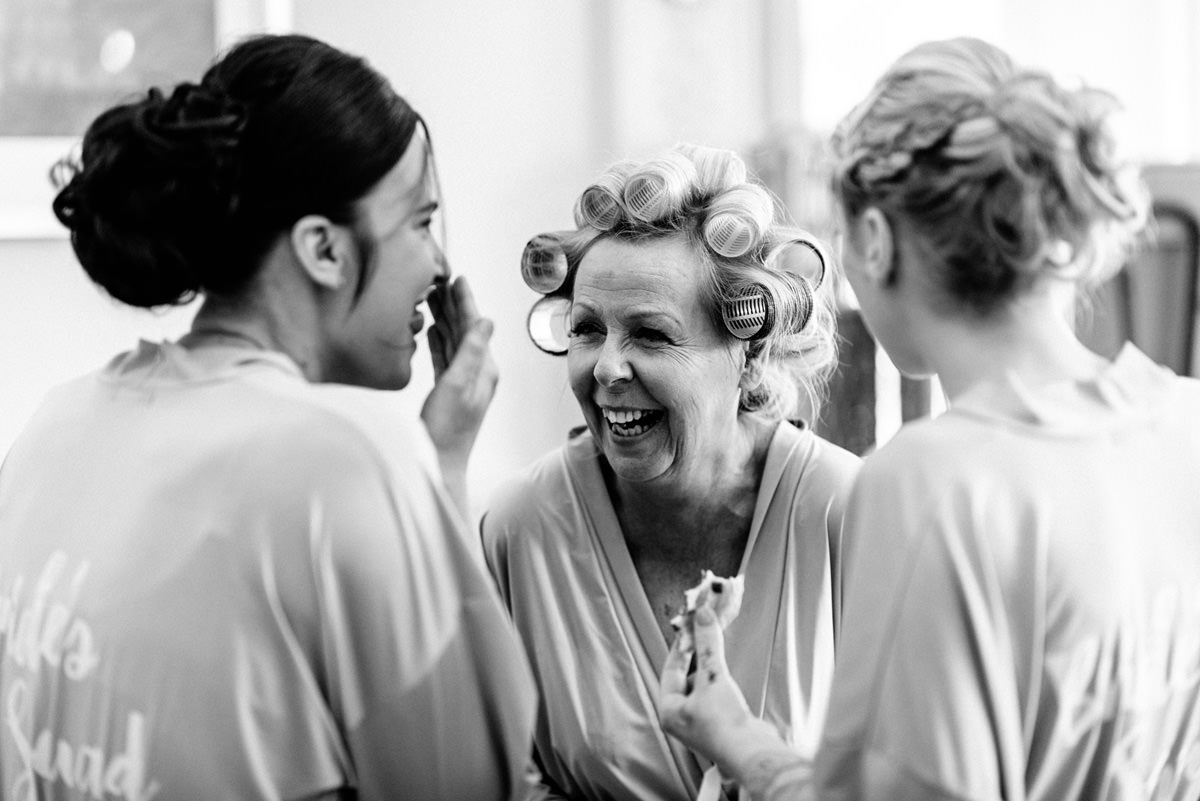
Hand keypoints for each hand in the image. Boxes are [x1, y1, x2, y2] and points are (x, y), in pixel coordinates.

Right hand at [420, 276, 498, 471]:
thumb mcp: (457, 385)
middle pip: (465, 330)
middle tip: (440, 280)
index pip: (475, 326)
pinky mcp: (449, 392)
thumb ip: (471, 352)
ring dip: (444, 319)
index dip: (465, 301)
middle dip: (452, 305)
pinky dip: (439, 341)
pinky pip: (445, 357)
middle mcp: (477, 373)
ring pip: (453, 341)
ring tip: (432, 298)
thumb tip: (487, 321)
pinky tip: (432, 330)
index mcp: (484, 369)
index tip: (457, 278)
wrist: (438, 463)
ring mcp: (463, 383)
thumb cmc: (445, 429)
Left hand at [660, 607, 785, 780]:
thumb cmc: (724, 727)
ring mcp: (703, 721)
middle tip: (703, 633)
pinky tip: (727, 675)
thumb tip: (702, 617)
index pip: (671, 669)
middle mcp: (683, 718)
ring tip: (716, 650)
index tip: (690, 627)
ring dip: (710, 666)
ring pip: (703, 684)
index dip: (681, 646)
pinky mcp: (722, 722)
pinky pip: (717, 692)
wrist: (752, 752)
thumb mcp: (712, 677)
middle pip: (687, 676)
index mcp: (670, 711)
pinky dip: (721, 679)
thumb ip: (707, 645)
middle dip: (697, 654)